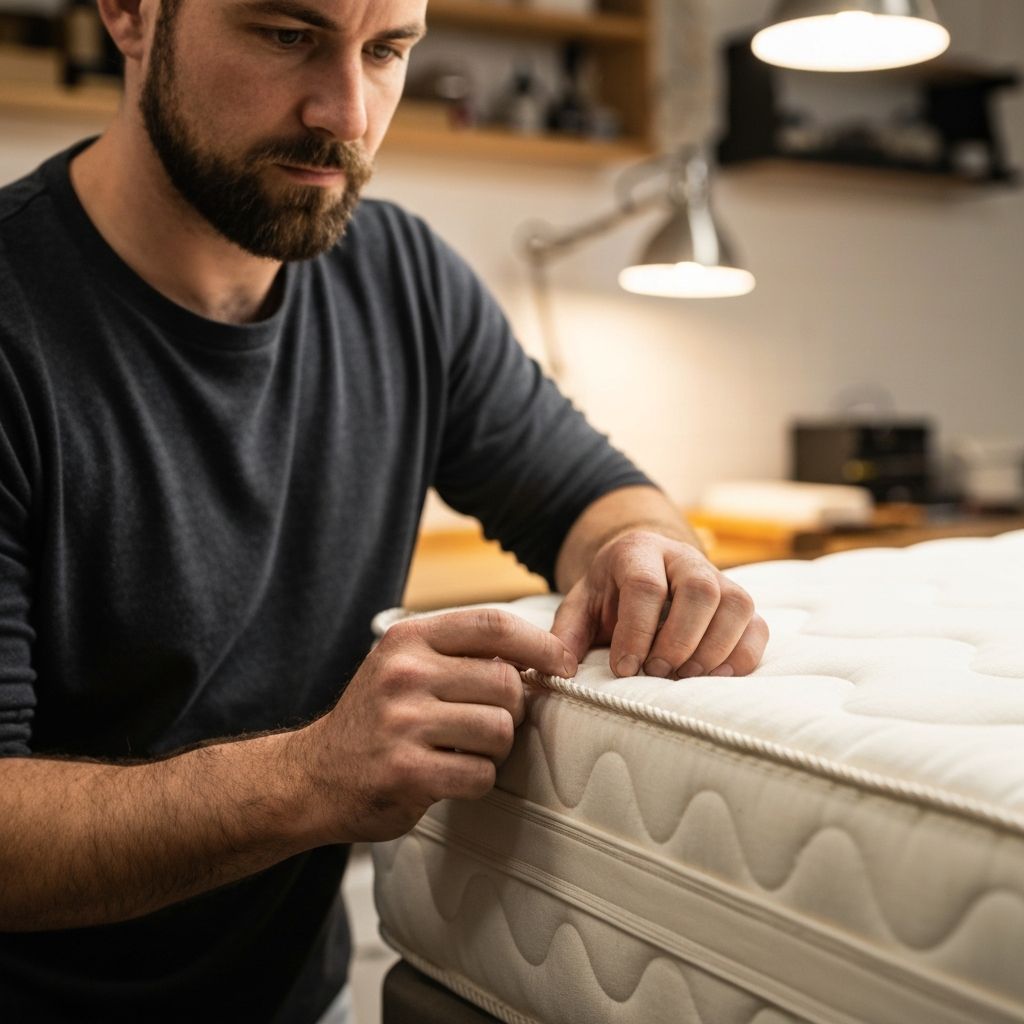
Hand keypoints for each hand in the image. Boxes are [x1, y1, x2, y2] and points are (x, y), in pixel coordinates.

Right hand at [293, 608, 576, 843]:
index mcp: (408, 639)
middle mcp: (404, 674)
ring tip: (465, 750)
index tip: (562, 663)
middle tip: (493, 723)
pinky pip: (479, 774)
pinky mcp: (406, 772)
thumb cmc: (374, 718)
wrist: (312, 776)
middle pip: (506, 683)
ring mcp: (403, 723)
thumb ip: (459, 653)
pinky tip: (449, 776)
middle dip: (513, 710)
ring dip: (495, 749)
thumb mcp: (404, 665)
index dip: (539, 644)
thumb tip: (538, 653)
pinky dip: (476, 780)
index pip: (493, 625)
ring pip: (499, 731)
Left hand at [551, 530, 767, 680]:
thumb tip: (562, 669)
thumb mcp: (582, 604)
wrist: (643, 568)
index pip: (646, 585)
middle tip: (657, 672)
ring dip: (713, 649)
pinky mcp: (740, 603)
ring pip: (736, 604)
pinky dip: (741, 657)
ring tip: (684, 677)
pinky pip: (757, 627)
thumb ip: (567, 632)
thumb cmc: (610, 593)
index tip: (625, 668)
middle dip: (679, 639)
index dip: (637, 631)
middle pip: (699, 590)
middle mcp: (684, 558)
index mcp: (639, 552)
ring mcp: (719, 577)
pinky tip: (714, 677)